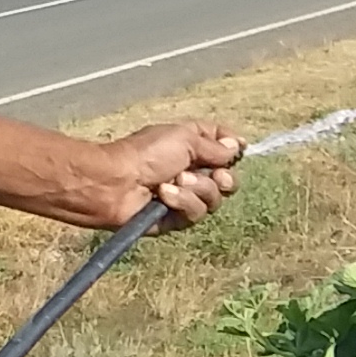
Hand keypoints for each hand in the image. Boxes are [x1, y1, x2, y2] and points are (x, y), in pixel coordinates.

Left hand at [108, 119, 245, 224]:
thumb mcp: (185, 138)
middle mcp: (191, 170)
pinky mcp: (177, 218)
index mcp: (191, 145)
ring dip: (199, 189)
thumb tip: (237, 148)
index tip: (239, 149)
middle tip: (215, 175)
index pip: (223, 146)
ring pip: (214, 199)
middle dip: (223, 177)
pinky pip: (196, 214)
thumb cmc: (146, 153)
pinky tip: (164, 196)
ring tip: (176, 181)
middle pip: (227, 178)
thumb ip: (215, 146)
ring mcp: (184, 196)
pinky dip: (182, 202)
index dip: (233, 148)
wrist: (116, 182)